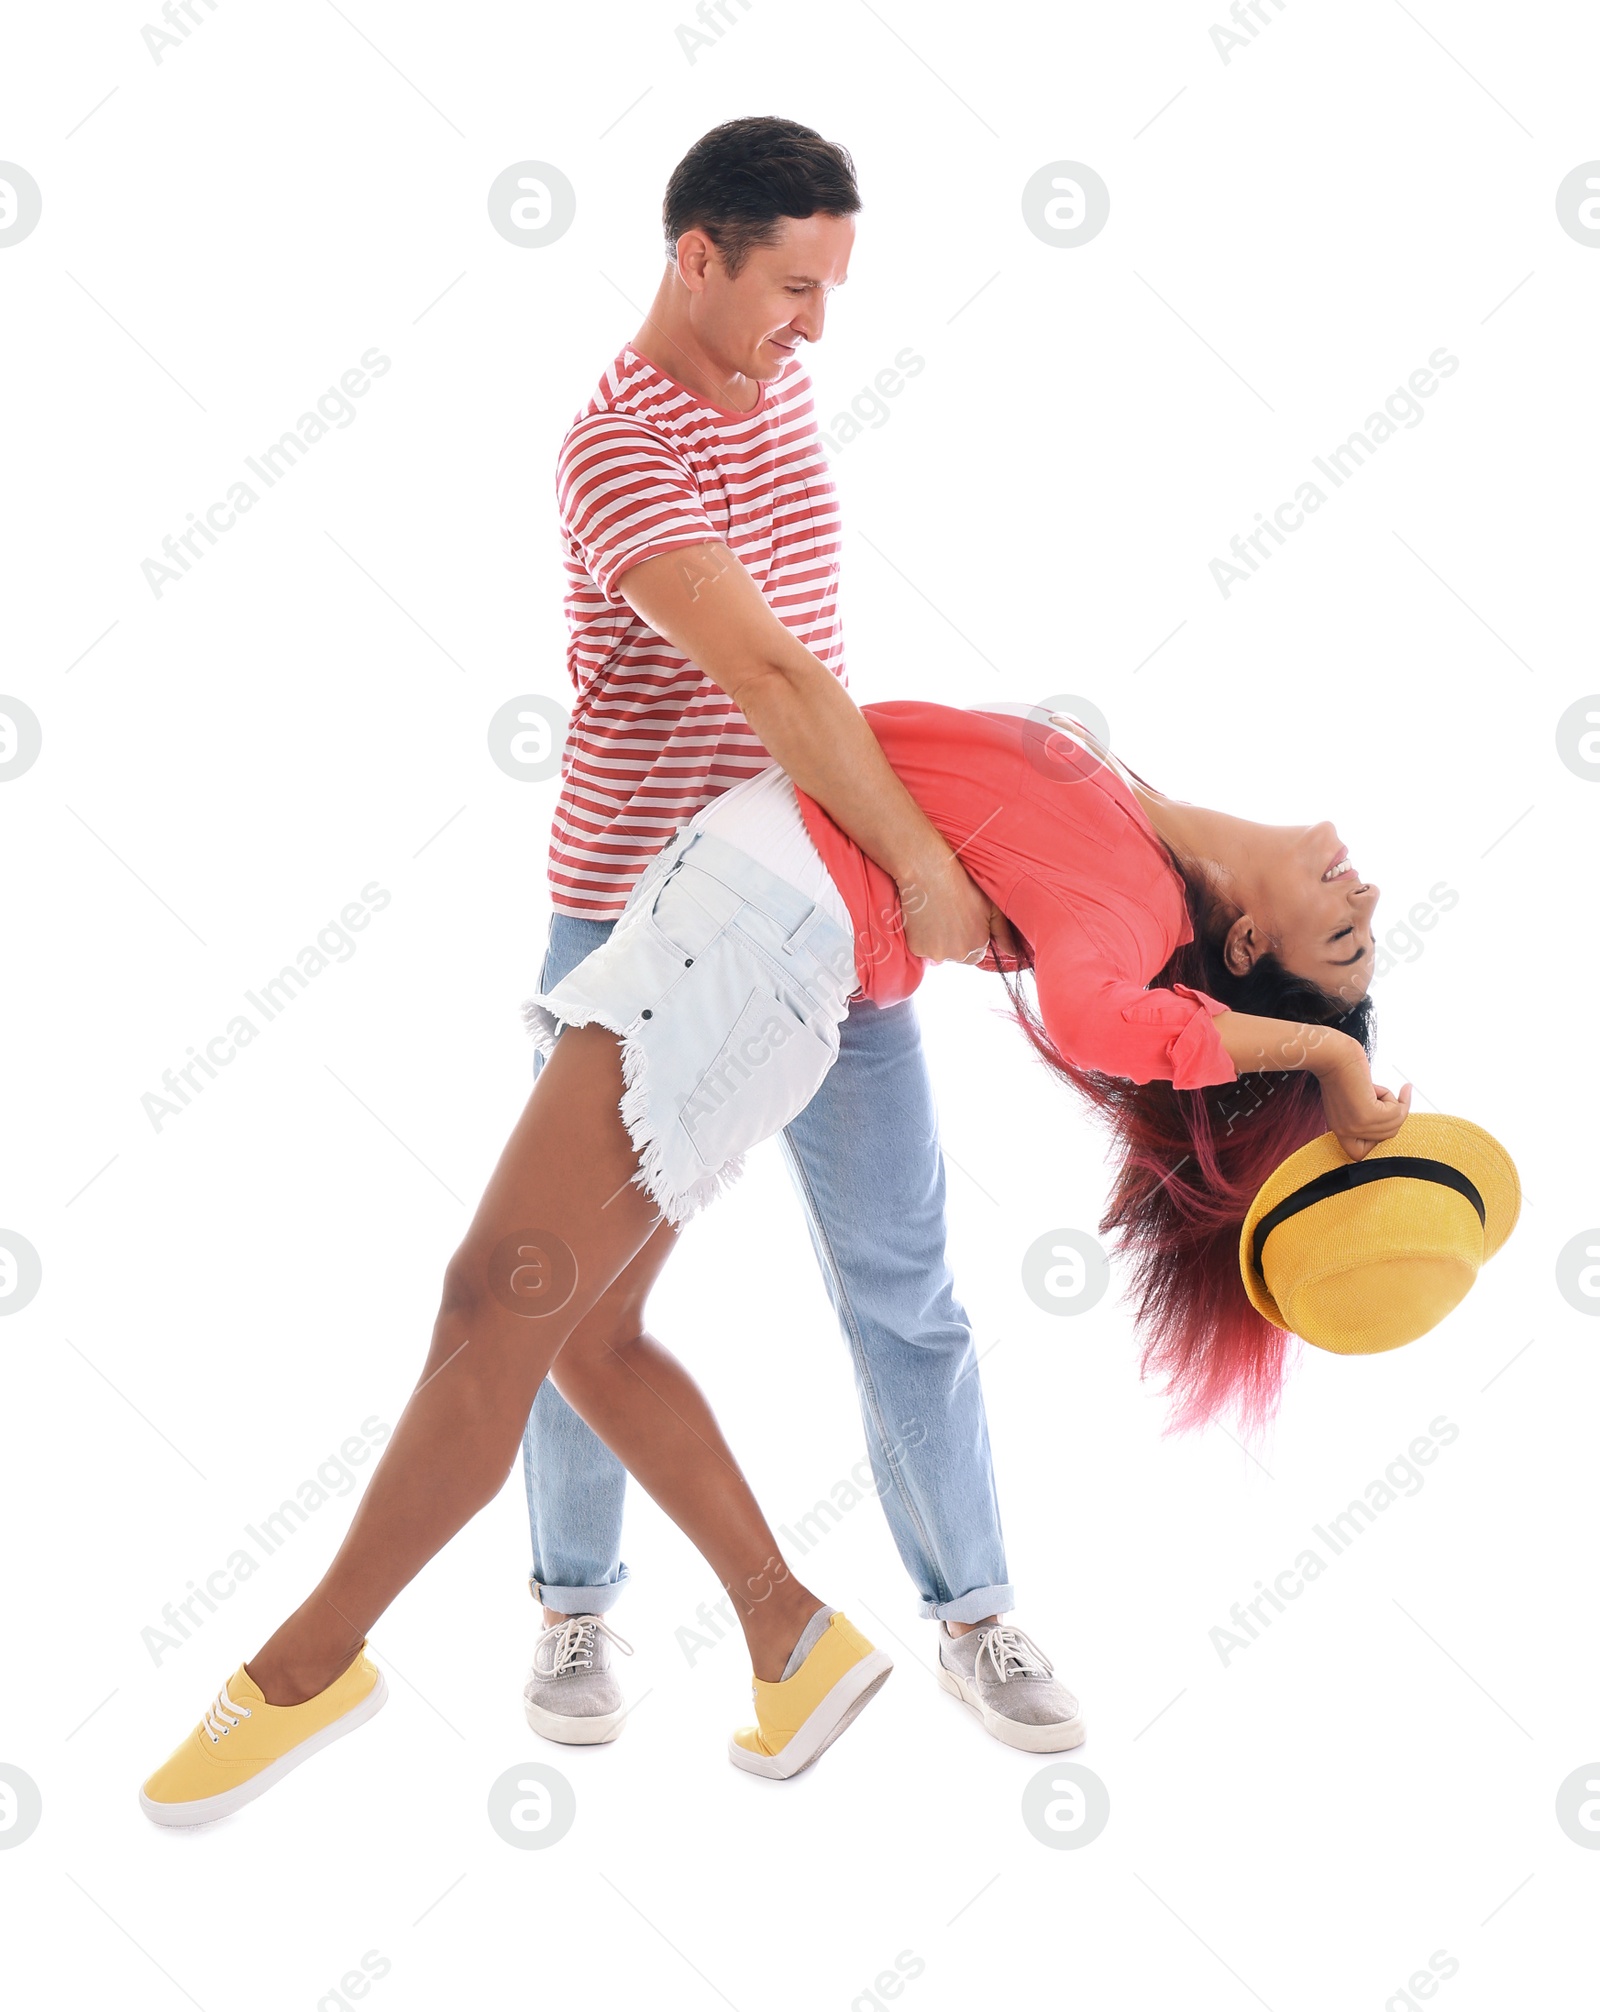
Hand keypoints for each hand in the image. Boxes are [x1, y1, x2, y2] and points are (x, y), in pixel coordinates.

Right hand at [897, 850, 1018, 965]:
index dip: (972, 937)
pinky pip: (923, 948)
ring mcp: (936, 953)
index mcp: (978, 946)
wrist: (930, 873)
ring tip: (939, 915)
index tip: (965, 920)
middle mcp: (958, 955)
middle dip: (957, 940)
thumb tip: (1011, 953)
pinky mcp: (917, 948)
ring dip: (940, 940)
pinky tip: (926, 919)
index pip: (977, 954)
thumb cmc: (963, 885)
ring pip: (941, 952)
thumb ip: (1003, 933)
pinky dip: (924, 938)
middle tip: (951, 915)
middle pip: (959, 955)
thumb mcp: (991, 906)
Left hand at [1318, 1049, 1413, 1160]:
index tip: (1378, 1117)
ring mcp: (1357, 1125)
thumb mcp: (1352, 1100)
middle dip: (1393, 1114)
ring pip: (1395, 1124)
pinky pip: (1397, 1112)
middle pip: (1387, 1137)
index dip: (1375, 1140)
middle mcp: (1346, 1132)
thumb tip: (1396, 1118)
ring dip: (1395, 1103)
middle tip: (1386, 1095)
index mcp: (1339, 1130)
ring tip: (1378, 1089)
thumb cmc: (1342, 1071)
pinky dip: (1396, 1098)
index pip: (1359, 1155)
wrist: (1331, 1054)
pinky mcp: (1367, 1114)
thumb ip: (1367, 1114)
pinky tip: (1384, 1086)